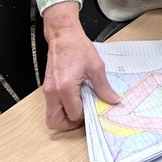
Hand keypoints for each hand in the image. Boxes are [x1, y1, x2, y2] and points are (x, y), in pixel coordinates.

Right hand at [41, 1, 119, 130]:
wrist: (64, 36)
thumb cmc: (78, 48)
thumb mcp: (96, 67)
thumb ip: (104, 87)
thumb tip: (113, 100)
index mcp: (65, 88)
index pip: (74, 114)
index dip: (86, 115)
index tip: (96, 110)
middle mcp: (53, 92)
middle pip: (55, 122)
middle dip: (69, 124)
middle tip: (84, 117)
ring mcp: (48, 91)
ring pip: (51, 116)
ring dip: (64, 117)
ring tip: (80, 109)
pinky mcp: (48, 88)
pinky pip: (52, 106)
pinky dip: (62, 108)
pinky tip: (76, 98)